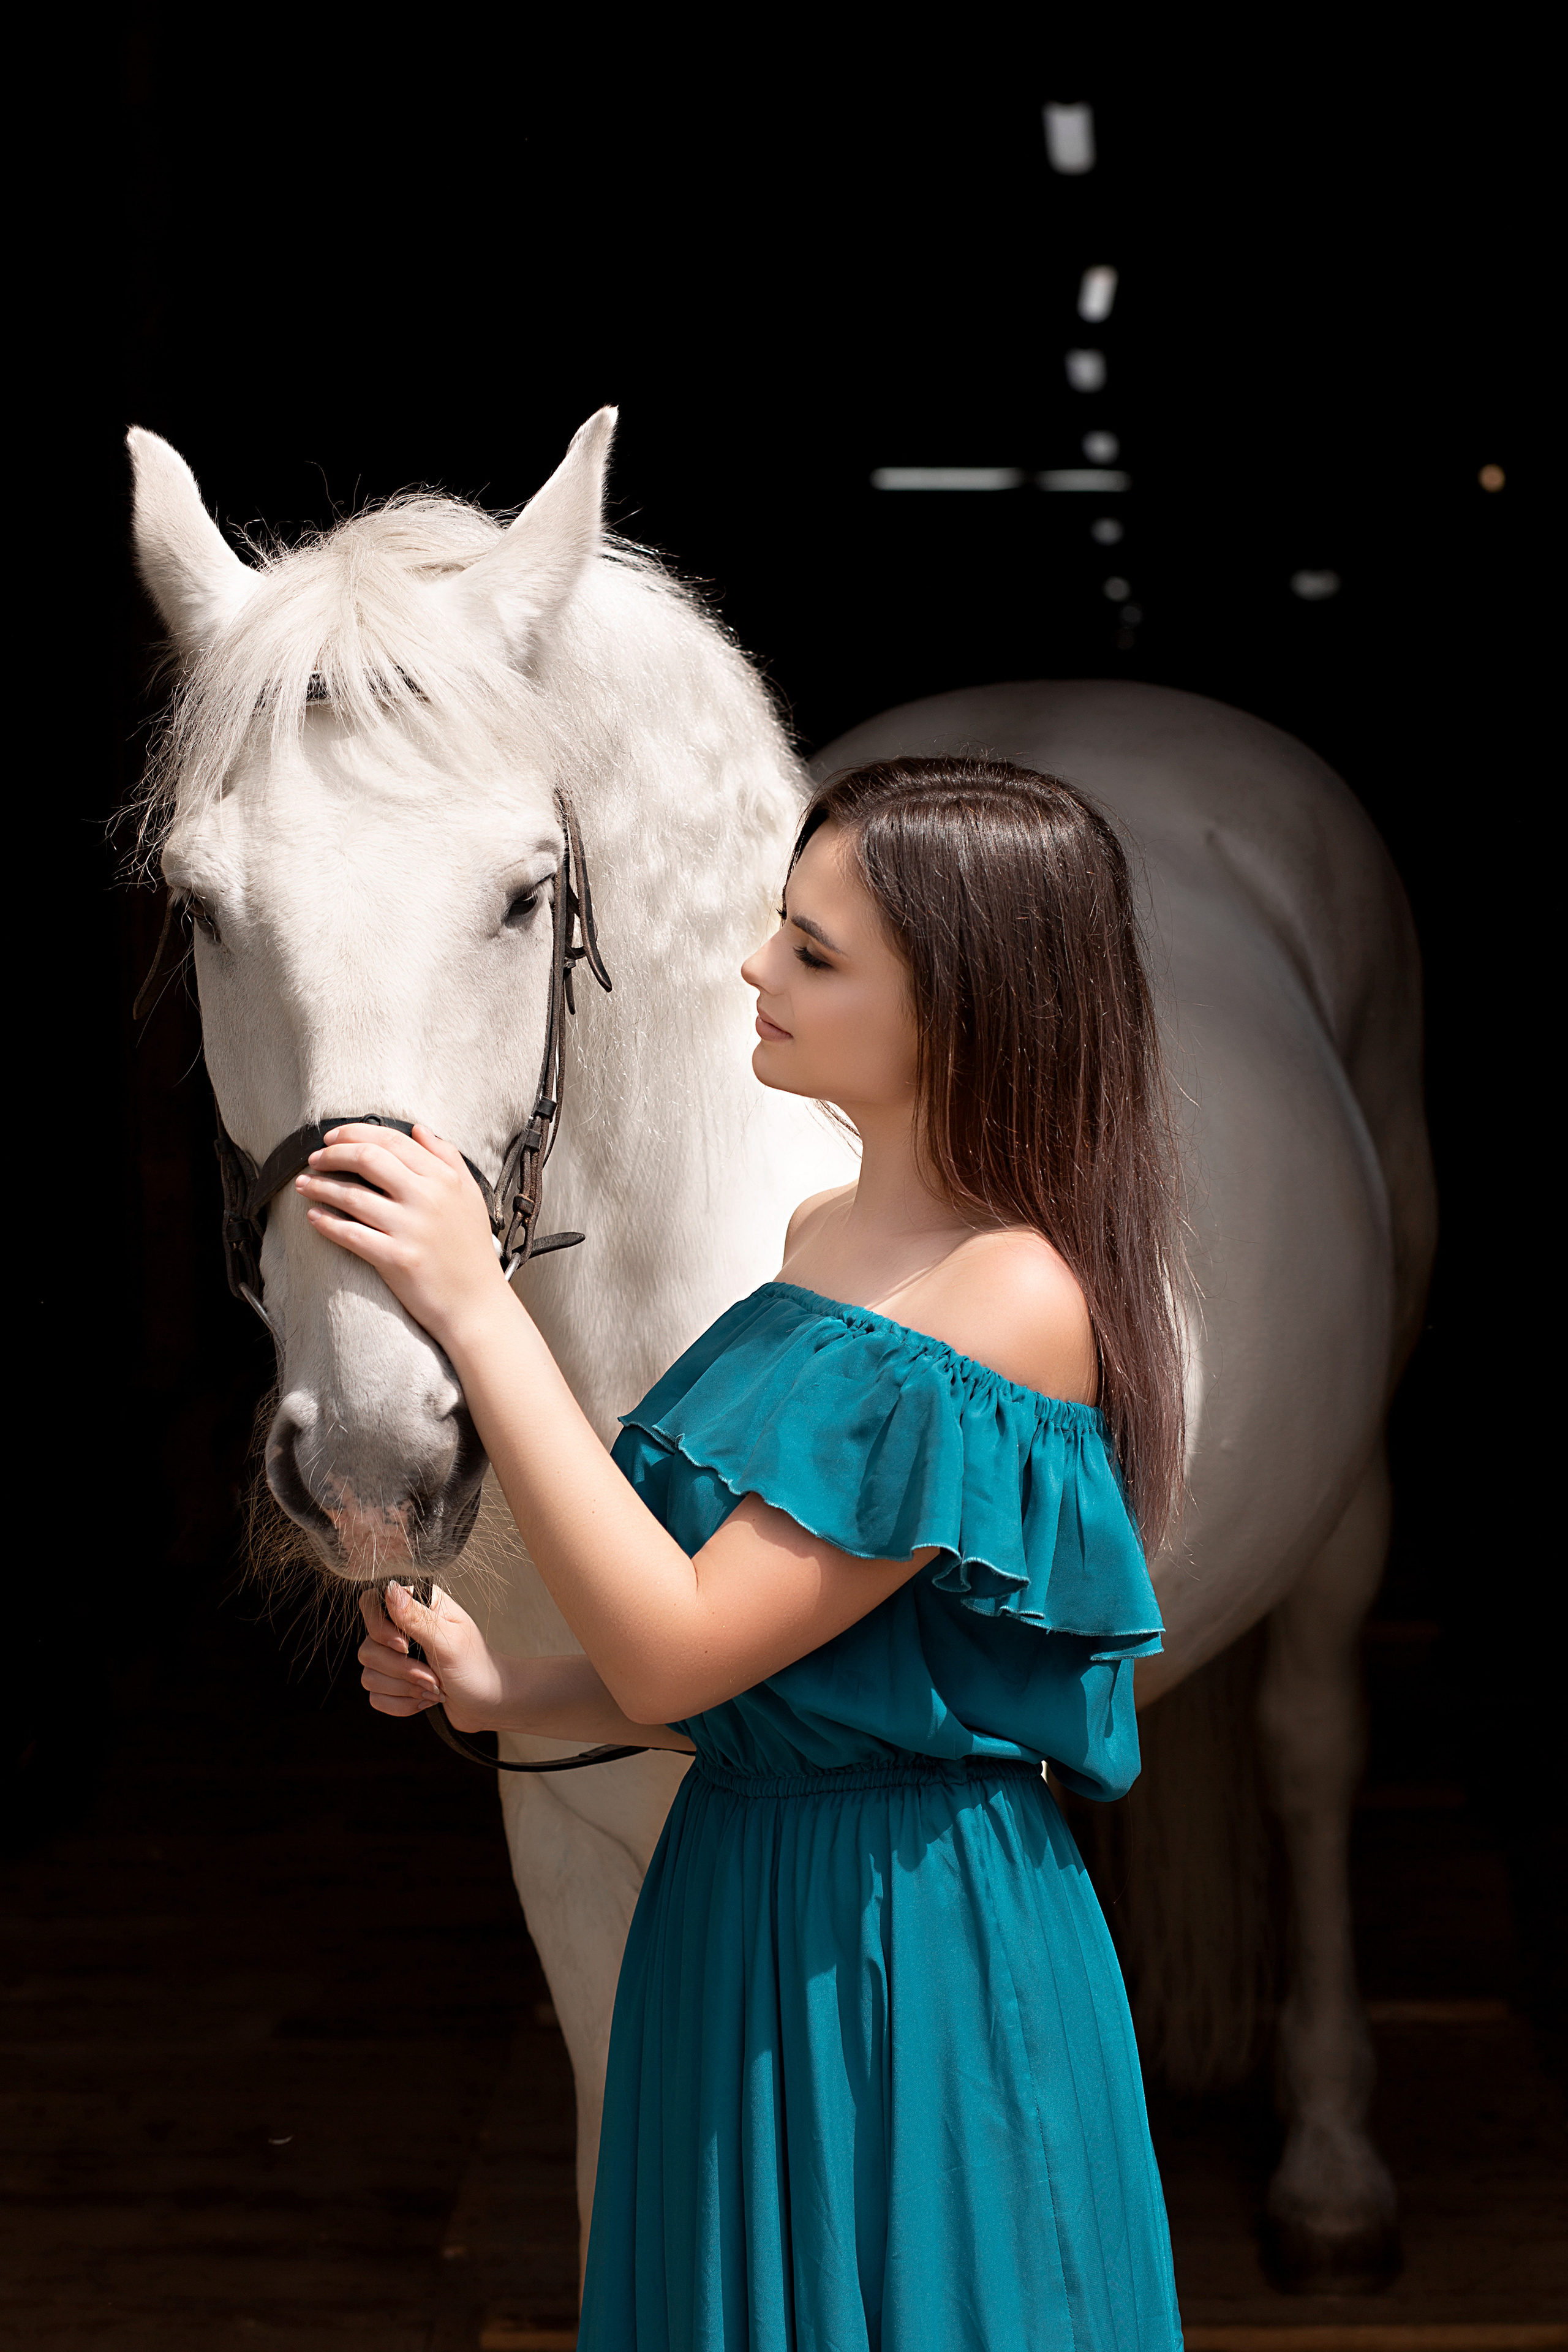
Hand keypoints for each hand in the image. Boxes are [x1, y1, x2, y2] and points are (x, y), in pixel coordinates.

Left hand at [295, 1121, 511, 1351]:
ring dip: (320, 1186)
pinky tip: (313, 1217)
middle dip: (333, 1154)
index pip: (393, 1141)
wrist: (477, 1304)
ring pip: (353, 1195)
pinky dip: (327, 1223)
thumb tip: (418, 1130)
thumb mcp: (470, 1195)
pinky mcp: (396, 1258)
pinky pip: (351, 1234)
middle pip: (368, 1158)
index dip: (356, 1133)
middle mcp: (428, 1198)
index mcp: (444, 1179)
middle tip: (314, 1159)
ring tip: (303, 1184)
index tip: (333, 1138)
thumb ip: (447, 1157)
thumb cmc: (471, 1251)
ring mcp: (411, 1228)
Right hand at [357, 1581, 508, 1733]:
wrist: (488, 1703)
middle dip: (402, 1671)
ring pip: (369, 1676)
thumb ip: (417, 1617)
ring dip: (404, 1690)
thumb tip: (390, 1589)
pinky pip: (376, 1697)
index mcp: (418, 1607)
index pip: (372, 1603)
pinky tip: (424, 1701)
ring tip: (433, 1689)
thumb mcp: (450, 1641)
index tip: (405, 1647)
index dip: (380, 1629)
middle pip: (369, 1648)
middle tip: (433, 1677)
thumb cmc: (476, 1667)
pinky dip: (401, 1704)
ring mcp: (395, 1658)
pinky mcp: (394, 1683)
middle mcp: (402, 1629)